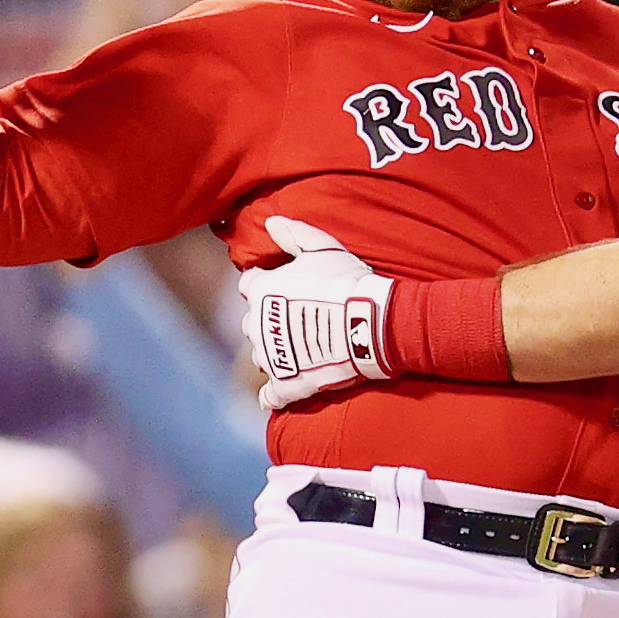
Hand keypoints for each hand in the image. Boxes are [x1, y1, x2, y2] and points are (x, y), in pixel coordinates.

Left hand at [239, 216, 392, 410]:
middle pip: (253, 323)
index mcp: (261, 291)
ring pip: (261, 355)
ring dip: (275, 352)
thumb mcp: (323, 247)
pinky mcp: (286, 384)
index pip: (249, 285)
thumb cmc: (347, 281)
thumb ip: (294, 234)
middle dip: (269, 320)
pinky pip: (270, 395)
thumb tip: (271, 222)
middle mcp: (257, 325)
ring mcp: (270, 357)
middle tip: (297, 319)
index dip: (266, 285)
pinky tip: (283, 389)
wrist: (370, 322)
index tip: (284, 288)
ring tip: (301, 348)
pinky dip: (274, 394)